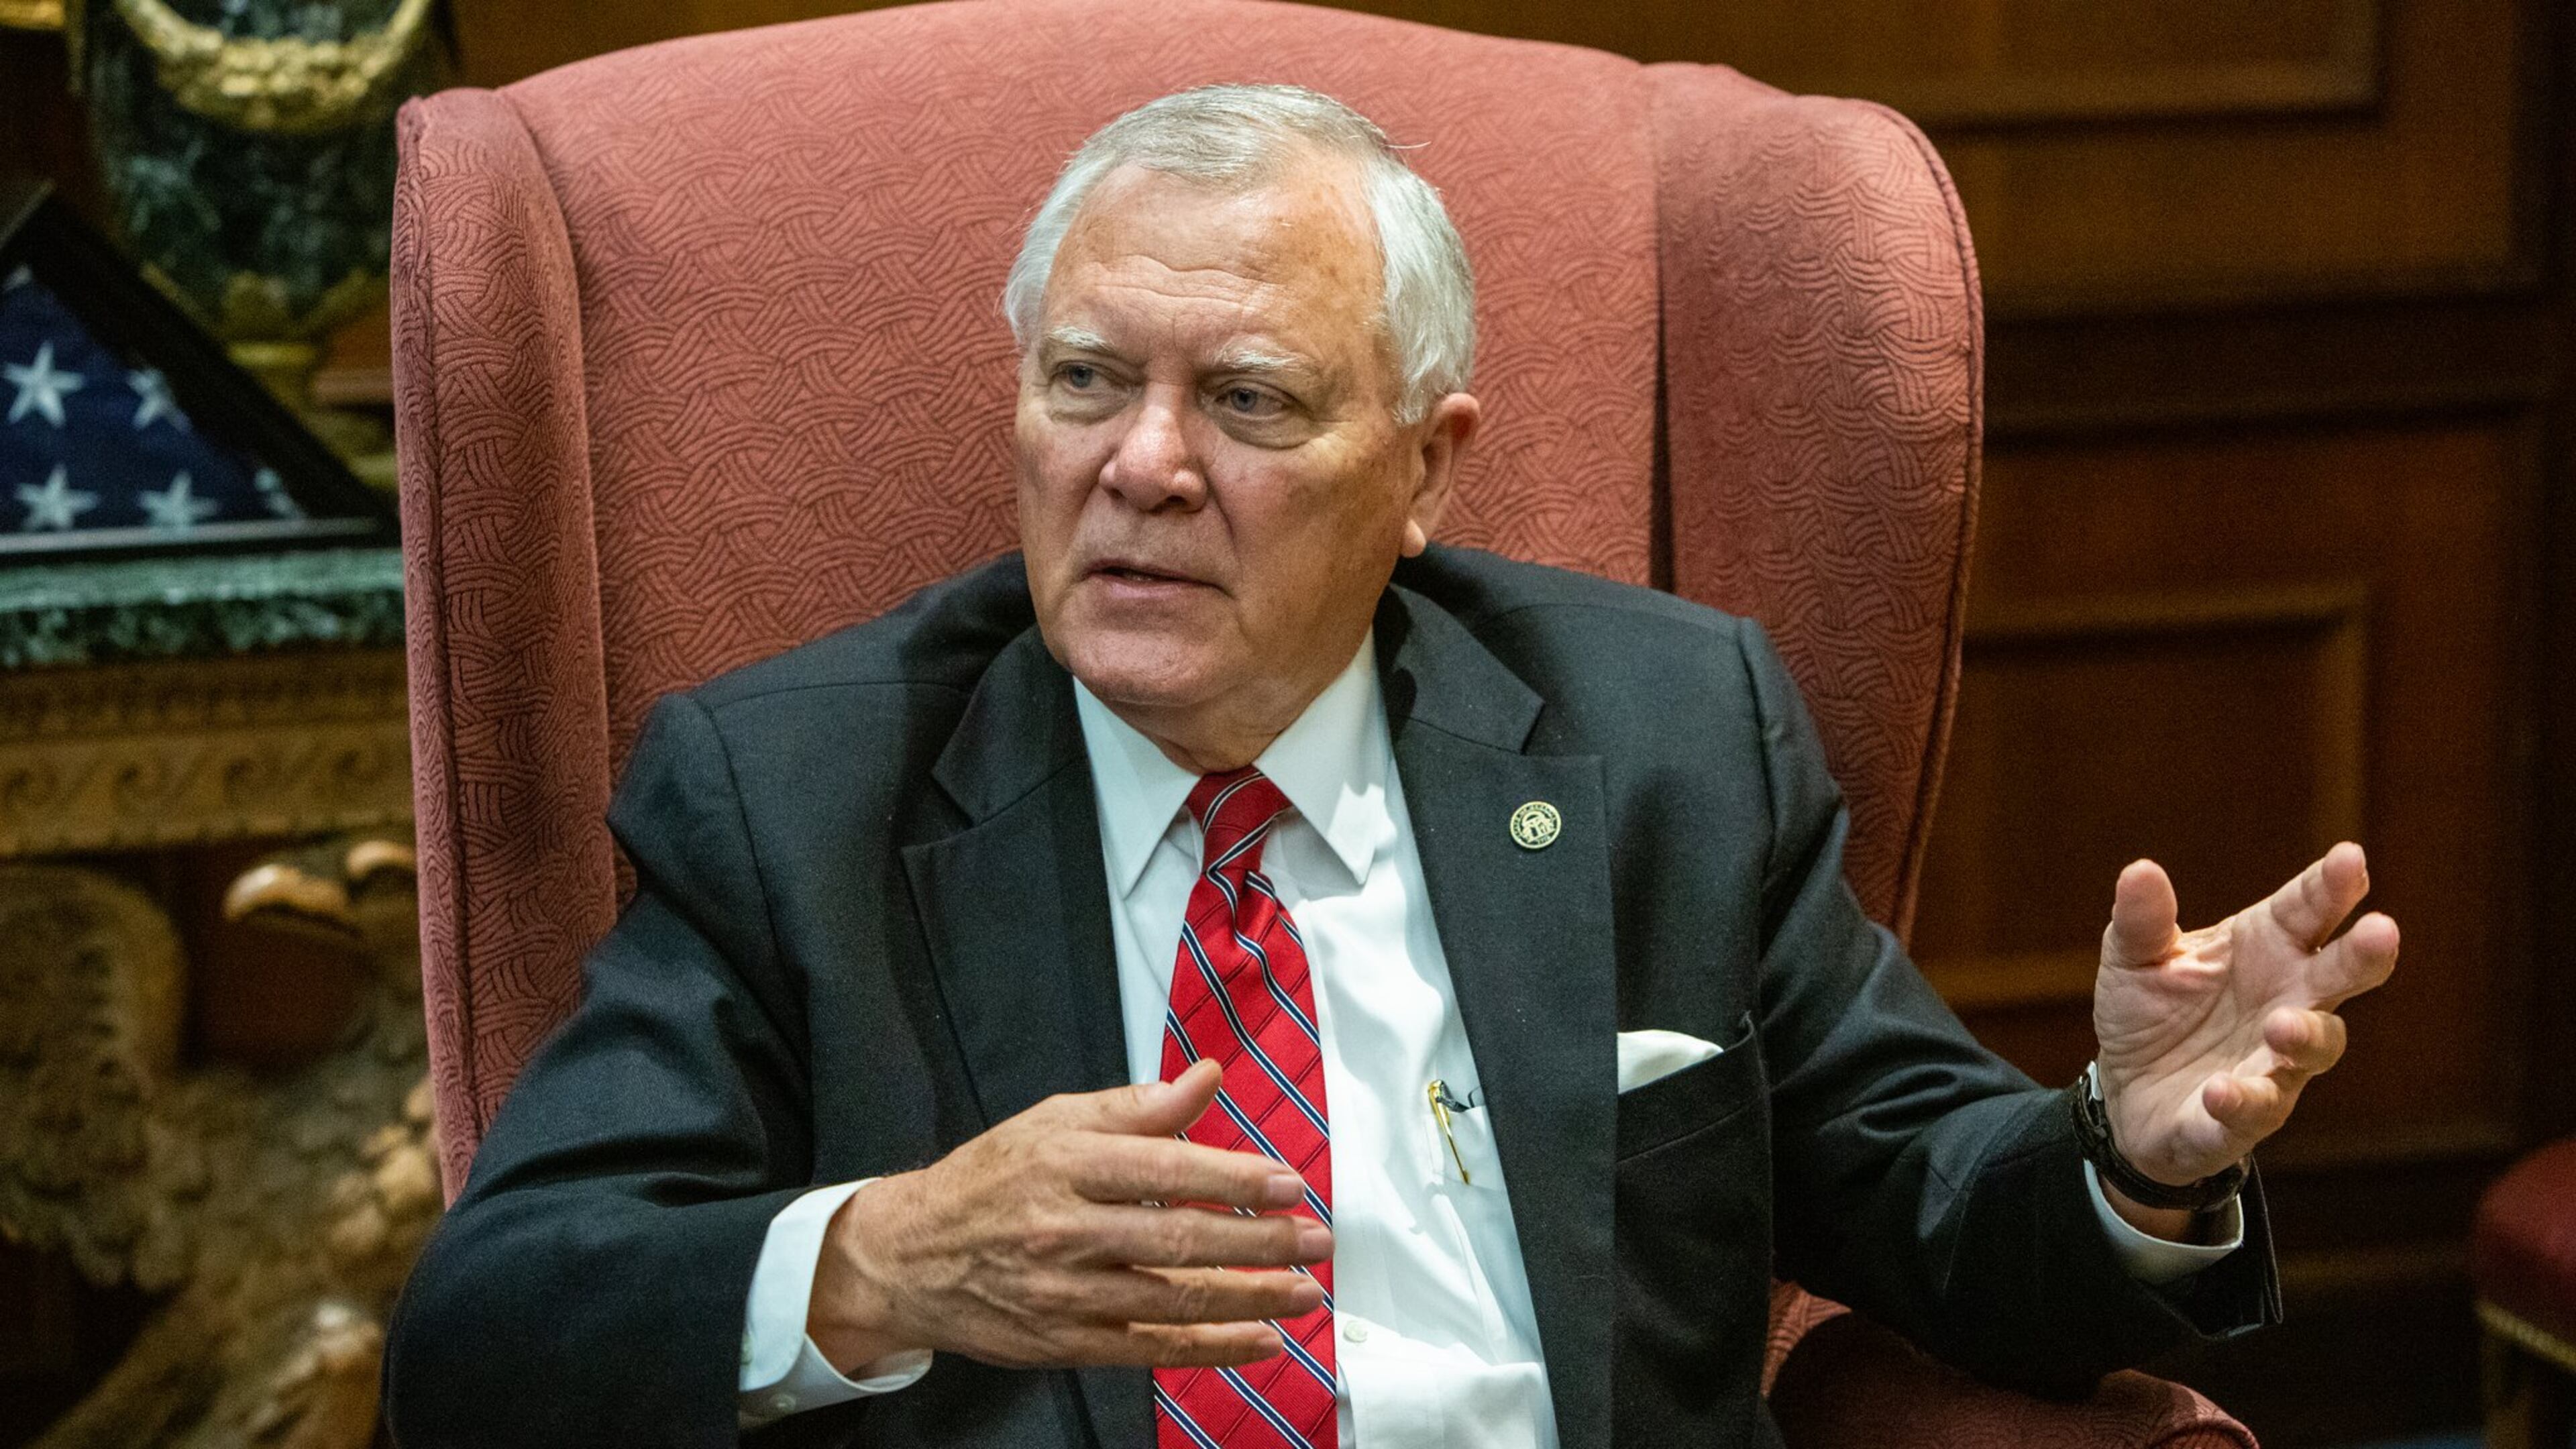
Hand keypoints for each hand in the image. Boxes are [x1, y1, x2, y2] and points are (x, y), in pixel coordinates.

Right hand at [804, 1058, 1329, 1373]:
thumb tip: (1205, 1077)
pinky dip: (1211, 1348)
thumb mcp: (1054, 1121)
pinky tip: (1259, 1339)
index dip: (1235, 1179)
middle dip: (1260, 1242)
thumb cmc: (990, 1180)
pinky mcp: (1066, 1342)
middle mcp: (1066, 1229)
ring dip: (1250, 1299)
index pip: (1167, 1169)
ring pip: (1173, 1298)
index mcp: (1067, 1162)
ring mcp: (1065, 1292)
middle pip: (1179, 1237)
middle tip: (1316, 1241)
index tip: (1289, 1184)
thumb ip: (1136, 1106)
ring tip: (1304, 1292)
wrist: (911, 1258)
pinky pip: (1151, 1348)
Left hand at [2092, 842, 2399, 1188]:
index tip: (2352, 858)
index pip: (2309, 910)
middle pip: (2341, 975)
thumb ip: (2142, 920)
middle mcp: (2288, 1001)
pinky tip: (2221, 1090)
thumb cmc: (2149, 1011)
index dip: (2333, 885)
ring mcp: (2275, 1062)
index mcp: (2267, 947)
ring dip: (2305, 1035)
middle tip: (2383, 931)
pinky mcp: (2245, 1117)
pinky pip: (2254, 1109)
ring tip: (2283, 1024)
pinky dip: (2242, 1100)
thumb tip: (2139, 871)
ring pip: (2316, 1048)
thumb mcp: (2133, 957)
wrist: (2124, 1091)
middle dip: (2365, 955)